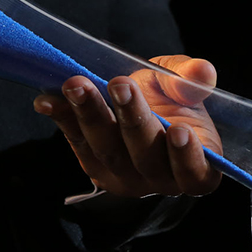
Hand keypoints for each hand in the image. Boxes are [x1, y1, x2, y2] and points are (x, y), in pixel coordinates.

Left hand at [34, 55, 221, 197]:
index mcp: (197, 165)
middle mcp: (162, 180)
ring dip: (91, 115)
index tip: (178, 130)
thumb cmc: (172, 99)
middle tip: (120, 84)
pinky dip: (62, 119)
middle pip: (146, 157)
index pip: (195, 172)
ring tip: (77, 85)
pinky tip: (48, 100)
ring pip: (108, 151)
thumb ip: (192, 79)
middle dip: (132, 119)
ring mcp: (125, 177)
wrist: (139, 102)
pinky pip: (77, 143)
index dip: (188, 156)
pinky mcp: (93, 165)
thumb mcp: (184, 84)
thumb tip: (202, 72)